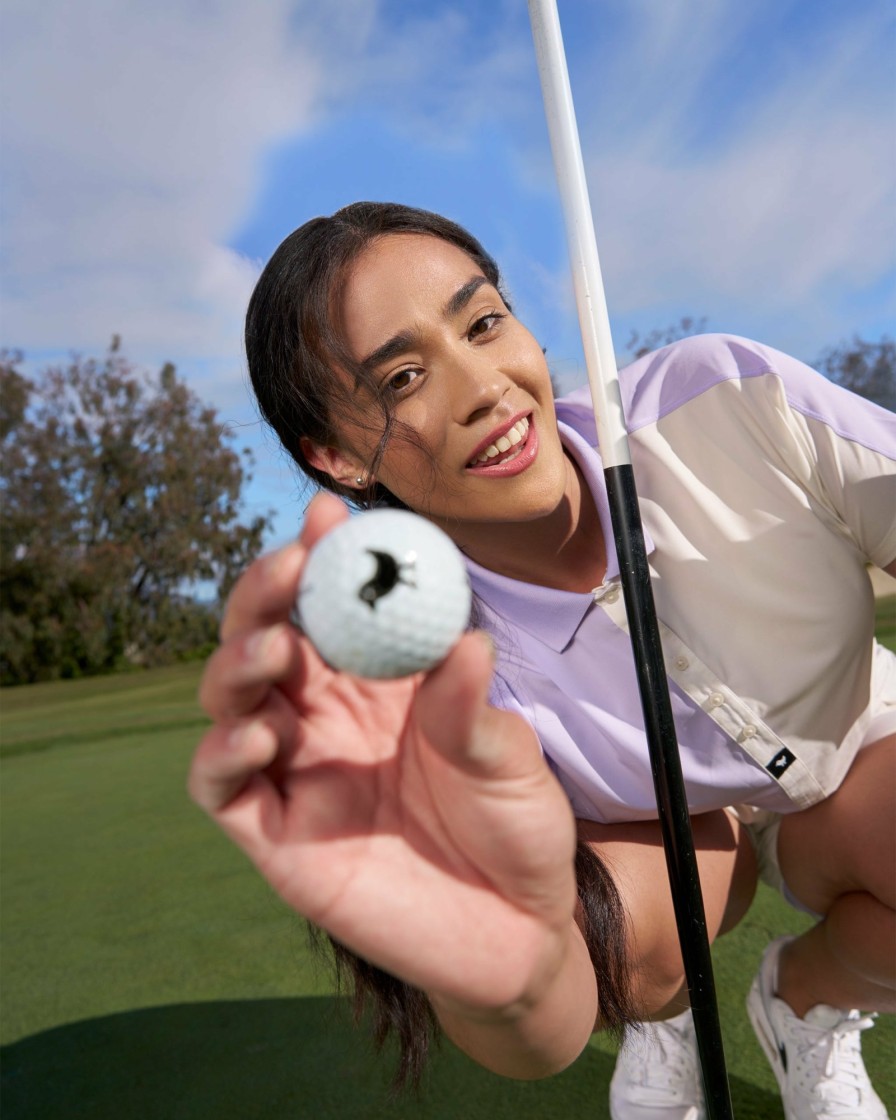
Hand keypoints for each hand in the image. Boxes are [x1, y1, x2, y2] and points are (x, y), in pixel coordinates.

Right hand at [189, 493, 578, 1012]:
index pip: (329, 608)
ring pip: (230, 702)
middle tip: (290, 566)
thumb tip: (467, 640)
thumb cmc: (515, 828)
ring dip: (237, 663)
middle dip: (265, 596)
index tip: (327, 515)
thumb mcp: (505, 758)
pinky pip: (223, 789)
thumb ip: (471, 708)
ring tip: (274, 648)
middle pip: (264, 640)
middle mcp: (324, 719)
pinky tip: (260, 734)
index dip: (320, 560)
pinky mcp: (274, 838)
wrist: (519, 930)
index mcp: (376, 685)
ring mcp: (294, 775)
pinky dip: (223, 753)